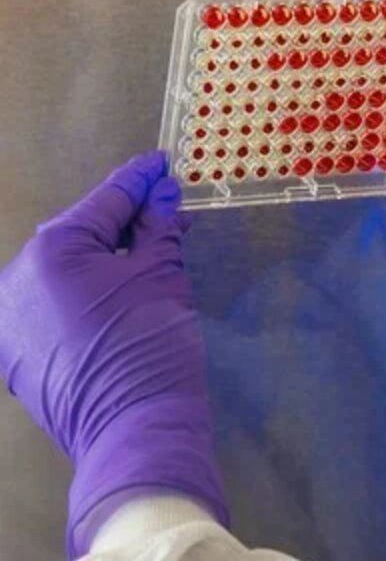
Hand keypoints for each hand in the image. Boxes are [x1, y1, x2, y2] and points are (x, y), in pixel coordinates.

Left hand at [0, 152, 226, 556]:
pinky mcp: (15, 353)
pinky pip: (51, 308)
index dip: (139, 181)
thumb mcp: (163, 277)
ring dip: (100, 261)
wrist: (132, 428)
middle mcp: (16, 276)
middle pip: (78, 236)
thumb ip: (159, 230)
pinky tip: (116, 299)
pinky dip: (83, 297)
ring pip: (62, 273)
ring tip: (143, 257)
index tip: (161, 164)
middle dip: (120, 223)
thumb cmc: (152, 343)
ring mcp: (9, 318)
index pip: (105, 201)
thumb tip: (163, 196)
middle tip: (162, 213)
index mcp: (52, 250)